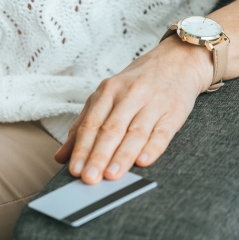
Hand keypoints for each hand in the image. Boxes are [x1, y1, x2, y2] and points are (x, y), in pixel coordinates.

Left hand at [54, 35, 214, 183]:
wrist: (177, 61)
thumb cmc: (136, 83)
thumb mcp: (107, 96)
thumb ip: (83, 125)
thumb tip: (61, 155)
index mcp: (108, 91)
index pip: (91, 124)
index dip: (81, 148)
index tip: (74, 169)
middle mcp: (129, 95)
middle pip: (110, 130)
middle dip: (98, 156)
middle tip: (89, 178)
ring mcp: (153, 102)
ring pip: (134, 133)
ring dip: (121, 156)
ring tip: (111, 175)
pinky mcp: (174, 111)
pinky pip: (162, 132)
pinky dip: (152, 148)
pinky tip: (143, 162)